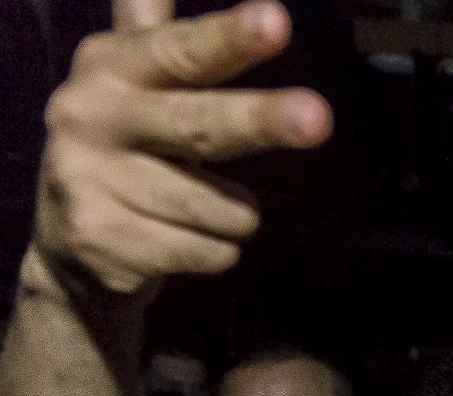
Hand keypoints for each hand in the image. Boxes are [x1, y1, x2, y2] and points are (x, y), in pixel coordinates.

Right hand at [33, 0, 330, 295]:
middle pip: (201, 124)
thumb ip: (155, 29)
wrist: (70, 246)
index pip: (181, 51)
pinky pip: (213, 252)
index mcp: (110, 69)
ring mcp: (89, 181)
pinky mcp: (104, 242)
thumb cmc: (125, 149)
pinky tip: (177, 241)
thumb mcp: (130, 82)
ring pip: (224, 207)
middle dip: (261, 121)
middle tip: (317, 118)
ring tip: (195, 207)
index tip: (274, 21)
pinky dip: (215, 252)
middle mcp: (91, 118)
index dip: (227, 38)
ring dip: (232, 214)